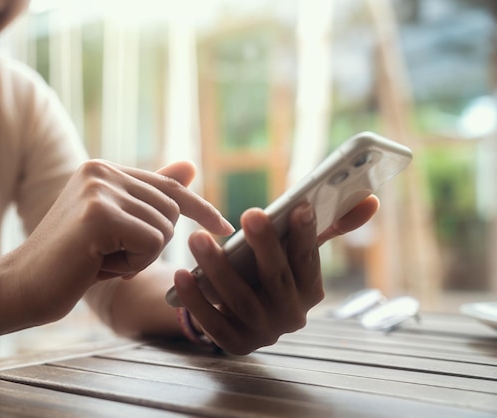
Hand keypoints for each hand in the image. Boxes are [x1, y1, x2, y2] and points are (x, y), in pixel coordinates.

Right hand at [7, 159, 233, 322]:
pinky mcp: (98, 213)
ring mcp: (98, 189)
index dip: (201, 209)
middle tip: (111, 256)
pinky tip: (99, 264)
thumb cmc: (72, 262)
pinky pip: (152, 243)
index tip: (225, 228)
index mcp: (104, 170)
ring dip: (140, 256)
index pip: (169, 186)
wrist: (20, 287)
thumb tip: (191, 166)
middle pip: (172, 209)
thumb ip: (150, 198)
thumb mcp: (117, 228)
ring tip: (101, 259)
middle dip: (152, 244)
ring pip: (164, 228)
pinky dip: (133, 263)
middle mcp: (102, 170)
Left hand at [173, 195, 378, 354]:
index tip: (299, 206)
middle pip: (276, 279)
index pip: (309, 261)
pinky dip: (196, 299)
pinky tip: (180, 274)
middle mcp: (291, 316)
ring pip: (241, 300)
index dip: (306, 235)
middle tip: (249, 213)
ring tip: (198, 238)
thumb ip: (327, 226)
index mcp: (310, 291)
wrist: (237, 314)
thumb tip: (371, 199)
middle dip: (264, 246)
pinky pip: (213, 323)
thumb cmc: (266, 271)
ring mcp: (263, 333)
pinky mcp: (234, 344)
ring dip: (219, 269)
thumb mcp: (293, 251)